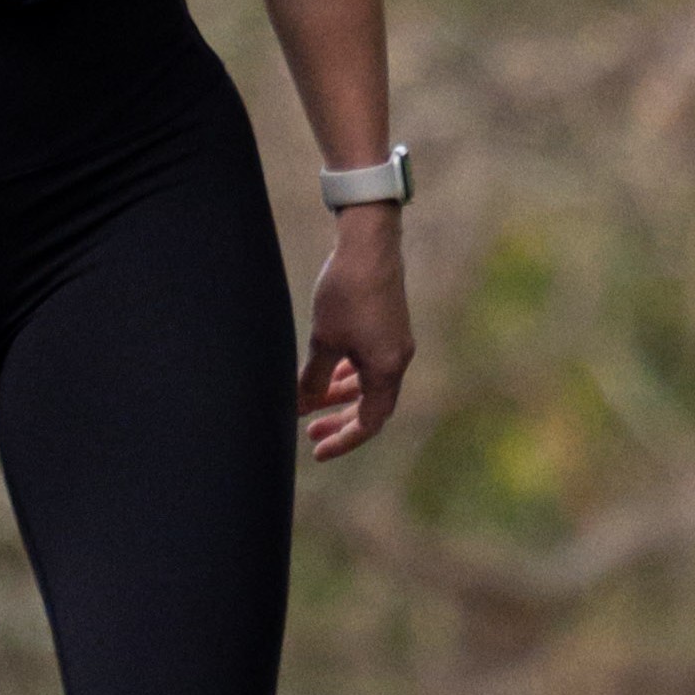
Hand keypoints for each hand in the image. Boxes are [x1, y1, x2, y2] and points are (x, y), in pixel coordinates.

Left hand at [297, 212, 412, 462]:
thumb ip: (311, 378)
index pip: (369, 421)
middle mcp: (396, 359)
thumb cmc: (346, 291)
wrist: (368, 244)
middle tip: (309, 434)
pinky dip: (347, 374)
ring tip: (309, 404)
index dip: (344, 440)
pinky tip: (325, 373)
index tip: (317, 451)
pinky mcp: (386, 326)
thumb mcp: (324, 340)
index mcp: (387, 368)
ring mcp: (394, 342)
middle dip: (339, 421)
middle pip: (370, 406)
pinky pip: (368, 363)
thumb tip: (298, 407)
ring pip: (367, 383)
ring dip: (339, 396)